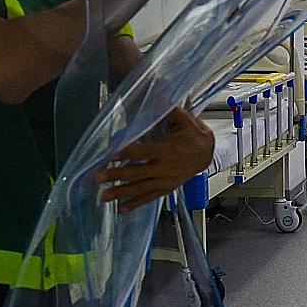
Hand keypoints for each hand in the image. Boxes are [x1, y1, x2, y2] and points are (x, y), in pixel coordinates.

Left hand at [95, 108, 215, 213]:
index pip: (142, 152)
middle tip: (98, 178)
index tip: (108, 156)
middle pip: (137, 173)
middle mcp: (165, 167)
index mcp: (167, 149)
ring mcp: (165, 180)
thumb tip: (156, 97)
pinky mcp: (166, 188)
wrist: (208, 154)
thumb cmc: (194, 135)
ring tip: (103, 196)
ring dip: (120, 192)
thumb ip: (169, 110)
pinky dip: (134, 204)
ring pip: (140, 188)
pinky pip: (149, 197)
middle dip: (116, 175)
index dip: (124, 154)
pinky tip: (120, 209)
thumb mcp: (185, 119)